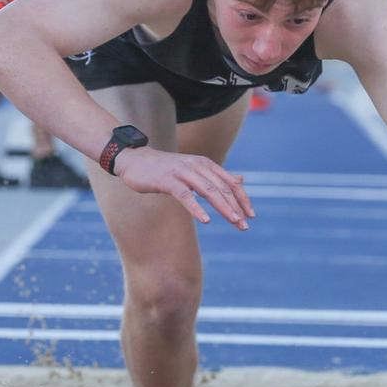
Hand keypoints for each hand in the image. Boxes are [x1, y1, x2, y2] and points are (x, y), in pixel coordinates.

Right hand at [114, 146, 253, 230]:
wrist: (135, 160)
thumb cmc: (166, 168)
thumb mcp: (194, 169)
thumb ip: (216, 176)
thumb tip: (240, 180)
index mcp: (205, 164)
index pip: (230, 182)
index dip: (242, 198)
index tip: (251, 215)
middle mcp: (197, 166)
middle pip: (222, 188)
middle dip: (235, 207)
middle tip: (244, 225)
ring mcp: (182, 172)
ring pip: (208, 191)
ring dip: (223, 207)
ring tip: (234, 221)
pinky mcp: (167, 180)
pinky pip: (185, 195)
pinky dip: (196, 208)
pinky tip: (206, 220)